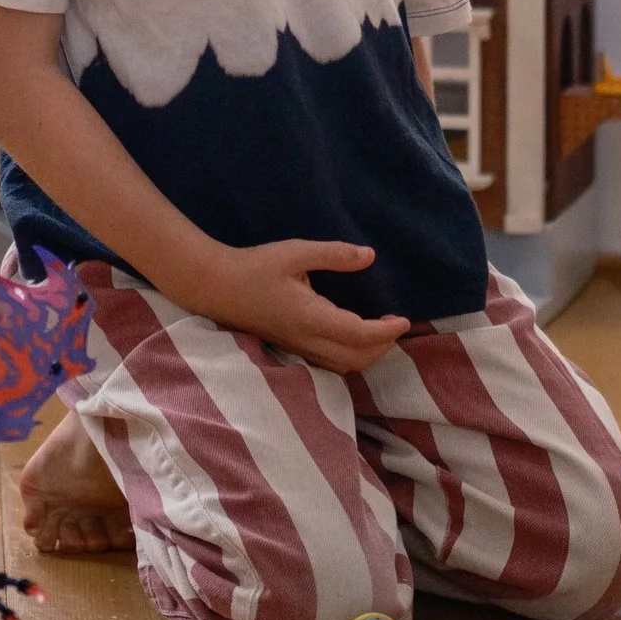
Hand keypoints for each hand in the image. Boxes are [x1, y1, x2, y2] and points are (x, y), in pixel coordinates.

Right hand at [167, 240, 410, 373]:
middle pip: (356, 358)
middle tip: (395, 325)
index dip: (386, 332)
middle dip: (382, 346)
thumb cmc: (255, 266)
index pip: (359, 335)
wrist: (216, 287)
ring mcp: (299, 348)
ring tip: (380, 333)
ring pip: (343, 366)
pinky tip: (353, 340)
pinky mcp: (292, 348)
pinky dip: (351, 357)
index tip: (404, 320)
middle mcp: (307, 339)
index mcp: (310, 316)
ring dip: (368, 355)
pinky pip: (330, 364)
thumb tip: (369, 256)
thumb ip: (333, 255)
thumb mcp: (295, 253)